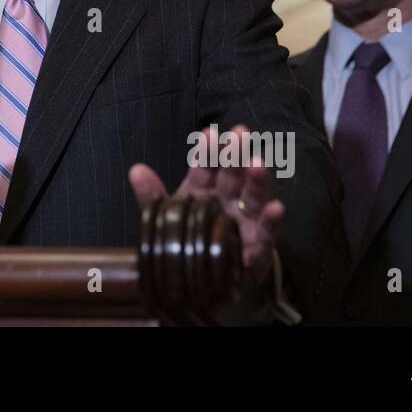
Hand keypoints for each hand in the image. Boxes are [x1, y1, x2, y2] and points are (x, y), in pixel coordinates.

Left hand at [129, 125, 282, 284]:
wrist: (212, 277)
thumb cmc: (191, 239)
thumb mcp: (169, 218)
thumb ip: (153, 196)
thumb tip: (135, 170)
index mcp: (203, 190)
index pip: (205, 166)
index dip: (206, 151)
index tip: (207, 133)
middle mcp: (227, 200)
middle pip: (232, 175)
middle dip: (235, 154)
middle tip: (240, 133)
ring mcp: (245, 220)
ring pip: (252, 197)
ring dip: (256, 180)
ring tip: (258, 163)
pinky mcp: (259, 244)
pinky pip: (267, 231)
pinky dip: (272, 220)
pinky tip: (276, 208)